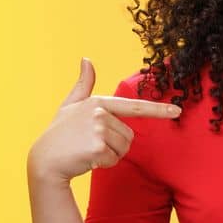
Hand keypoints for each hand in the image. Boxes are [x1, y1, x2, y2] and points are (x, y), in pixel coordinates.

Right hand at [29, 58, 182, 182]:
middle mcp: (100, 113)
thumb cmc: (59, 133)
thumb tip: (86, 59)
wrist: (44, 160)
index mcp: (98, 102)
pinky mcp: (98, 148)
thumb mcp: (70, 105)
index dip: (158, 110)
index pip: (134, 106)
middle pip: (129, 135)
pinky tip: (87, 159)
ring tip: (88, 150)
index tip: (177, 110)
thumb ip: (83, 84)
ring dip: (111, 154)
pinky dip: (104, 163)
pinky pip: (115, 159)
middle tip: (91, 143)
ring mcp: (99, 130)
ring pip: (124, 148)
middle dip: (115, 144)